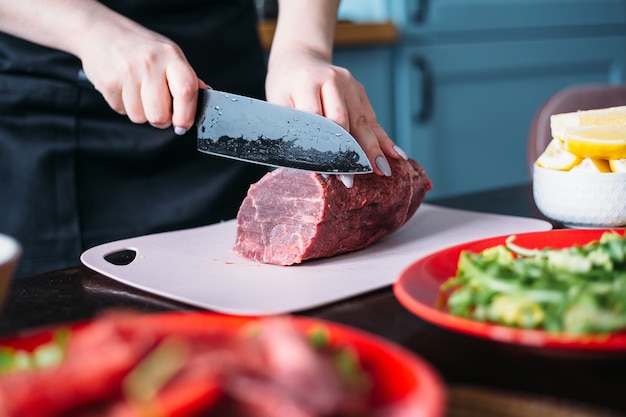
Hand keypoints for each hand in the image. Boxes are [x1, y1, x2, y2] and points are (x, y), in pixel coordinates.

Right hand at [78, 12, 203, 133]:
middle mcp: (149, 63)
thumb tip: (206, 96)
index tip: (183, 126)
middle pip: (160, 116)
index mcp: (171, 56)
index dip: (186, 116)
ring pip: (140, 117)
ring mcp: (127, 73)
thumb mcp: (169, 54)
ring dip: (141, 112)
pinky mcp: (107, 82)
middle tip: (158, 107)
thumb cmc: (140, 46)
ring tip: (138, 93)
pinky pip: (121, 111)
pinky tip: (124, 89)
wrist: (100, 31)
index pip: (186, 91)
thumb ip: (186, 77)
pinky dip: (124, 106)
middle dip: (161, 120)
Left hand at [265, 50, 407, 179]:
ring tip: (383, 171)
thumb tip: (300, 167)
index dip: (322, 148)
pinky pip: (372, 119)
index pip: (317, 120)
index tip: (326, 173)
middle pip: (344, 121)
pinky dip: (383, 138)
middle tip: (352, 180)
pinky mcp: (360, 91)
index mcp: (305, 83)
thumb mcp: (277, 105)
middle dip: (349, 153)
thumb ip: (290, 130)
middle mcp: (331, 80)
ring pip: (363, 121)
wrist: (300, 58)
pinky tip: (396, 155)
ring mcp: (350, 84)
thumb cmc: (285, 88)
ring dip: (373, 149)